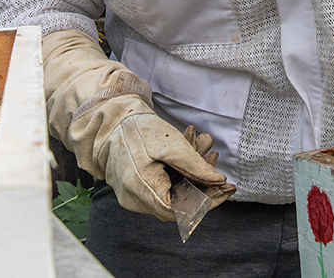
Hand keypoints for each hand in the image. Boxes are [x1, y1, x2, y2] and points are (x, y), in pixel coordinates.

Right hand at [42, 29, 234, 221]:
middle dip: (203, 187)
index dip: (206, 202)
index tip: (226, 188)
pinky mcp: (134, 191)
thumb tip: (219, 182)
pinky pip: (163, 191)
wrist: (107, 123)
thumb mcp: (169, 142)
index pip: (181, 210)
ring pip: (172, 198)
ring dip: (193, 181)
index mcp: (141, 188)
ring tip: (207, 154)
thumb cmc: (135, 130)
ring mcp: (132, 198)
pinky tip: (191, 159)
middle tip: (219, 168)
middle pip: (179, 206)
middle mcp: (134, 199)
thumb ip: (194, 165)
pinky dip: (180, 178)